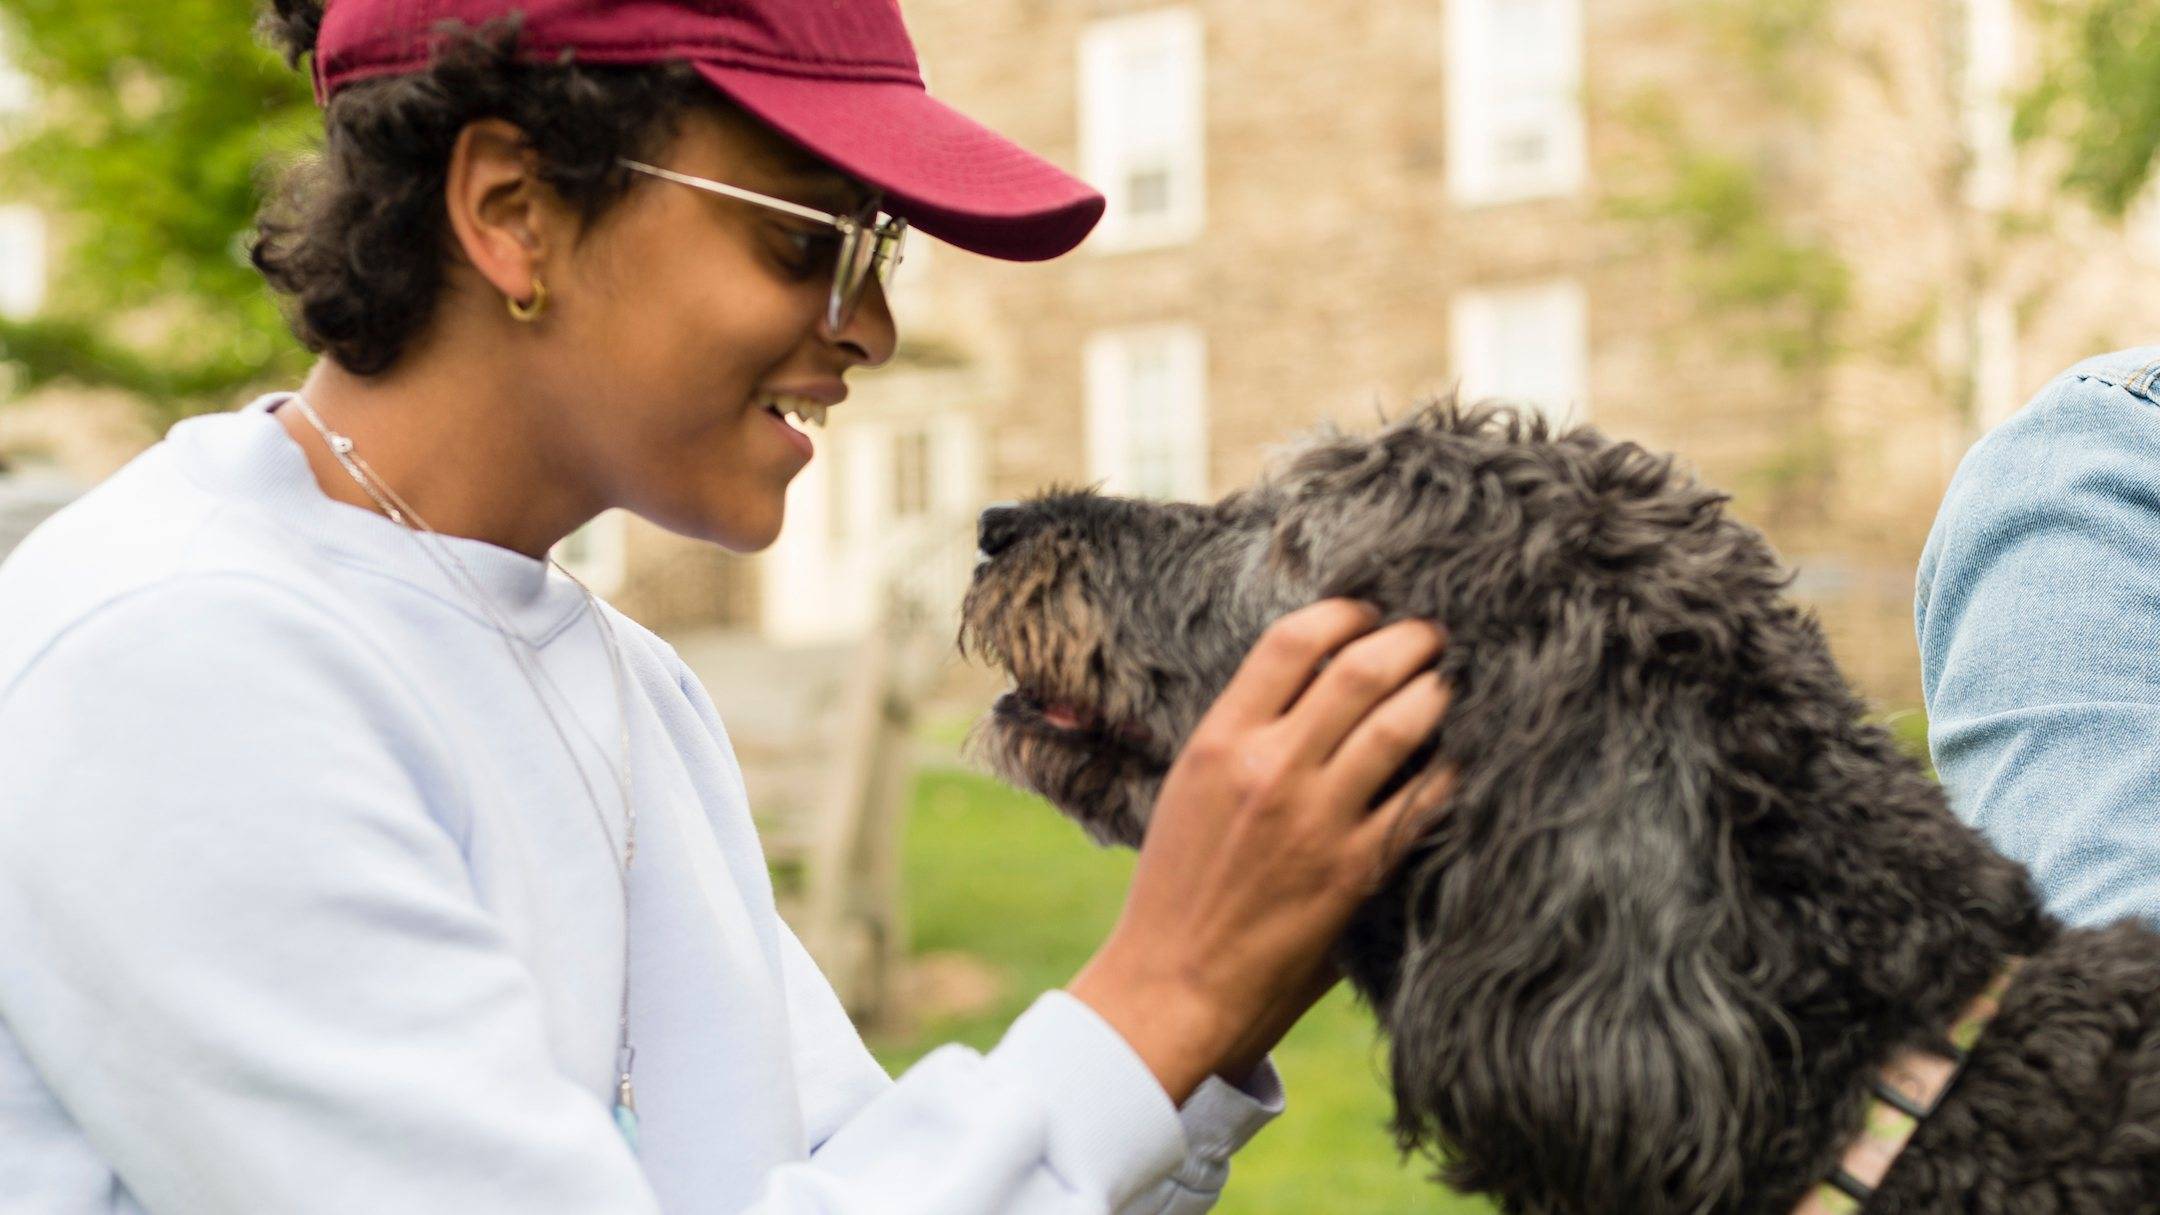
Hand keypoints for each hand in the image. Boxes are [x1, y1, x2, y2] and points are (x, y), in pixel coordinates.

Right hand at [1067, 600, 1454, 1103]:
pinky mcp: (1357, 872)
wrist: (1172, 988)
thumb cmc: (1178, 890)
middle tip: (1435, 636)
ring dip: (1440, 691)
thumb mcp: (1190, 790)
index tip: (1371, 613)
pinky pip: (1425, 797)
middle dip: (1411, 639)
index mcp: (1219, 741)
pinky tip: (1464, 757)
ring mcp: (1317, 820)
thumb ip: (1248, 738)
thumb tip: (1321, 687)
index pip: (1293, 640)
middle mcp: (1269, 769)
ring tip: (1455, 683)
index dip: (1346, 611)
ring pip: (1403, 723)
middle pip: (1361, 668)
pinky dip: (1452, 767)